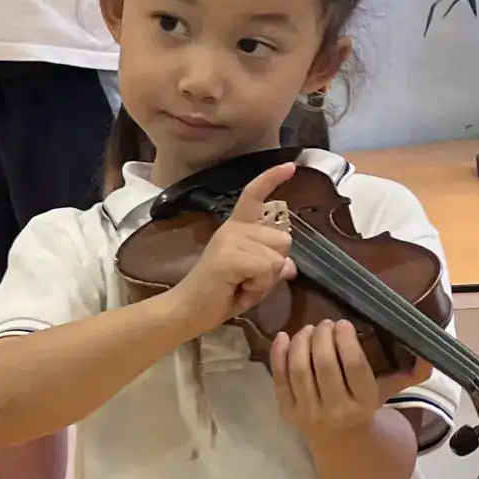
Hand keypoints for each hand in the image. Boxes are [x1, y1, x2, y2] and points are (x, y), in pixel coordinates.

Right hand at [164, 162, 298, 337]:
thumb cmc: (220, 295)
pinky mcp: (229, 256)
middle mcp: (234, 228)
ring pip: (278, 257)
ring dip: (266, 280)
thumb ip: (271, 267)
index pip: (255, 195)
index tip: (290, 166)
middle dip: (275, 266)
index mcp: (238, 228)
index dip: (272, 178)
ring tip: (242, 285)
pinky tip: (239, 290)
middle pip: (284, 240)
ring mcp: (230, 239)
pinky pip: (267, 269)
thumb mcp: (254, 279)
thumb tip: (290, 266)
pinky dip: (259, 287)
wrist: (188, 312)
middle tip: (249, 280)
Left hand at [271, 319, 431, 444]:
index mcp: (365, 403)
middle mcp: (336, 410)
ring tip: (308, 329)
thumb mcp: (391, 392)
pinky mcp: (288, 413)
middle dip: (322, 335)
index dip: (346, 340)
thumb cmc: (367, 408)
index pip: (354, 367)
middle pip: (324, 364)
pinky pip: (278, 380)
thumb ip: (412, 372)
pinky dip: (278, 355)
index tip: (344, 322)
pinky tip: (284, 336)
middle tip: (326, 323)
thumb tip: (431, 350)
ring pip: (299, 369)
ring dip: (301, 341)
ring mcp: (309, 413)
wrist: (343, 446)